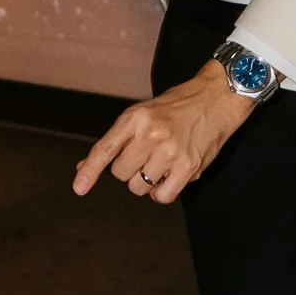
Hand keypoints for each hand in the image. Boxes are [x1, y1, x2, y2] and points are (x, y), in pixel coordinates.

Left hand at [74, 62, 255, 205]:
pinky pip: (161, 196)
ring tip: (161, 161)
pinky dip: (161, 191)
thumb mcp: (142, 114)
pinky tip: (170, 176)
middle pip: (120, 173)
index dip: (89, 171)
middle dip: (129, 168)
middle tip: (146, 154)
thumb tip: (84, 167)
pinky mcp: (188, 167)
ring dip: (146, 180)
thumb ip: (115, 141)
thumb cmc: (177, 107)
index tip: (79, 187)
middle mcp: (150, 134)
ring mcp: (170, 152)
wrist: (216, 98)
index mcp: (135, 118)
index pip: (105, 149)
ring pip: (138, 187)